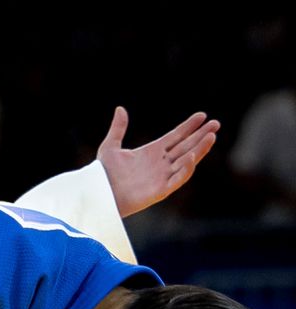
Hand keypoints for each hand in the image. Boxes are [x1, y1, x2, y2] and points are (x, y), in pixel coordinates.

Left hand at [97, 107, 219, 216]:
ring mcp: (161, 177)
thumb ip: (118, 129)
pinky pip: (177, 179)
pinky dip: (186, 169)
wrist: (97, 194)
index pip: (175, 136)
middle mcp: (160, 164)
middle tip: (216, 123)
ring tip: (211, 136)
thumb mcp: (110, 147)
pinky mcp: (160, 191)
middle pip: (186, 146)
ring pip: (186, 160)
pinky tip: (192, 156)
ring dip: (200, 149)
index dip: (189, 126)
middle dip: (201, 135)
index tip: (202, 115)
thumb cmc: (101, 174)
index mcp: (151, 152)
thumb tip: (120, 108)